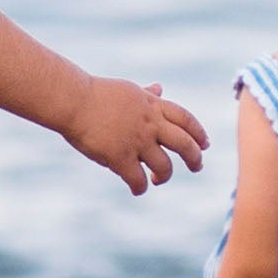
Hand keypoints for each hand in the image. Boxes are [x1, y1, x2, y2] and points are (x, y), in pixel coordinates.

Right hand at [62, 77, 207, 194]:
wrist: (72, 100)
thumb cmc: (95, 94)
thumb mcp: (128, 90)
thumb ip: (147, 94)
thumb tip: (160, 87)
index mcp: (152, 105)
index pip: (186, 119)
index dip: (198, 133)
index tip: (204, 144)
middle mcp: (150, 123)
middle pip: (184, 144)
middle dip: (195, 158)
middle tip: (197, 167)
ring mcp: (136, 141)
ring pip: (164, 166)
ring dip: (164, 176)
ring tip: (158, 179)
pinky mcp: (120, 157)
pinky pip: (138, 180)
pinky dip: (140, 187)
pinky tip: (138, 190)